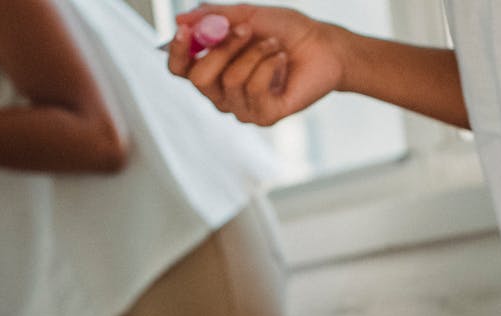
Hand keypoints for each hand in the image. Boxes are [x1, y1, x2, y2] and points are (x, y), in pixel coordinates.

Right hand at [167, 5, 344, 126]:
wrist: (323, 45)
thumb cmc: (284, 31)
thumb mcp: (246, 15)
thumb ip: (213, 16)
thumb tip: (180, 18)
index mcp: (212, 69)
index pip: (179, 70)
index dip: (177, 51)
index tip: (185, 30)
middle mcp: (221, 93)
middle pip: (199, 78)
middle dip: (222, 48)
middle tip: (246, 29)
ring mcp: (242, 108)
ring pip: (230, 80)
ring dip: (254, 52)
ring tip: (274, 44)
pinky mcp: (265, 116)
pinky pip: (254, 89)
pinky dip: (270, 65)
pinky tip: (282, 59)